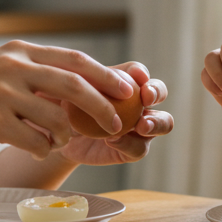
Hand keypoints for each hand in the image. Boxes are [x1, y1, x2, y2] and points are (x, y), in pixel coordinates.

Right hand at [0, 41, 134, 158]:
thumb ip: (32, 72)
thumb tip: (77, 87)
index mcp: (18, 51)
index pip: (75, 59)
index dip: (106, 75)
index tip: (128, 89)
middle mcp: (13, 68)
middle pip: (75, 86)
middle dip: (103, 108)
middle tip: (116, 124)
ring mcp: (2, 94)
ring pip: (57, 119)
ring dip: (66, 135)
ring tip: (58, 141)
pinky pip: (34, 141)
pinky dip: (42, 148)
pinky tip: (34, 148)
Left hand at [54, 62, 171, 165]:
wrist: (57, 138)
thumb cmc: (61, 107)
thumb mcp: (64, 91)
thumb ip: (75, 81)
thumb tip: (81, 72)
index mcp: (123, 82)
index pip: (139, 72)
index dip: (141, 73)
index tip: (137, 76)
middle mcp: (137, 102)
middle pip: (159, 92)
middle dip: (156, 92)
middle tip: (146, 97)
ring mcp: (139, 126)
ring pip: (164, 122)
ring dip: (157, 122)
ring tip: (142, 125)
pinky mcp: (132, 149)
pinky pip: (140, 148)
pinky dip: (129, 144)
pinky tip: (112, 141)